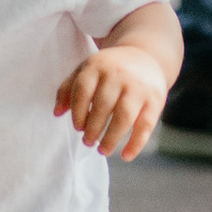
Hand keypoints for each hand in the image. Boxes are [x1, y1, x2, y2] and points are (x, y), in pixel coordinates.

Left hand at [54, 43, 169, 160]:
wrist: (146, 55)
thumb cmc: (109, 68)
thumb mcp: (87, 70)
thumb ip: (68, 89)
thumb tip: (57, 113)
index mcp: (98, 66)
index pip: (82, 90)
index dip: (78, 112)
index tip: (77, 127)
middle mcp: (119, 74)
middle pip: (103, 106)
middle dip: (92, 129)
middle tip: (87, 142)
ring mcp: (138, 87)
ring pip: (124, 117)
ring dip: (111, 139)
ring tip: (102, 151)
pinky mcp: (155, 99)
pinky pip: (145, 125)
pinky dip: (135, 144)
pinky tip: (126, 156)